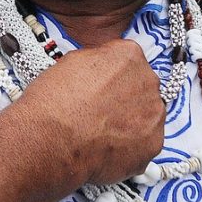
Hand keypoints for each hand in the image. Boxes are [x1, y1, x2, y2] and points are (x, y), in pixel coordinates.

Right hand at [21, 39, 165, 185]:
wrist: (48, 140)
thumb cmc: (53, 101)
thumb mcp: (72, 60)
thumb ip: (99, 60)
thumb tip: (103, 69)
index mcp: (129, 55)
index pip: (129, 60)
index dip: (113, 75)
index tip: (103, 87)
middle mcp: (148, 80)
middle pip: (142, 87)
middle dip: (127, 97)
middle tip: (102, 111)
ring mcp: (153, 114)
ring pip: (147, 115)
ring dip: (132, 122)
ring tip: (104, 132)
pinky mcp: (152, 144)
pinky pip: (146, 142)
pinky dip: (131, 146)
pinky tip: (109, 147)